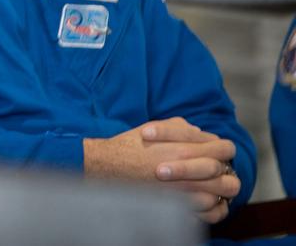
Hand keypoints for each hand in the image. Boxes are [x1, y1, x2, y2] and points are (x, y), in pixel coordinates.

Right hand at [83, 118, 238, 224]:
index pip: (225, 148)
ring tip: (211, 188)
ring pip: (223, 193)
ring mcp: (188, 189)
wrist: (108, 167)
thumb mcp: (155, 126)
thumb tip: (198, 131)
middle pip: (228, 173)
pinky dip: (212, 208)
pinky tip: (203, 202)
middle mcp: (192, 168)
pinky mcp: (182, 205)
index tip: (217, 153)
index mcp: (188, 147)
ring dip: (220, 190)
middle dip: (227, 173)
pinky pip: (211, 211)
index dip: (224, 150)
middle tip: (219, 174)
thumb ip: (181, 127)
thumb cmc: (130, 146)